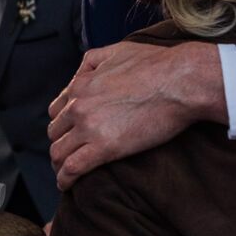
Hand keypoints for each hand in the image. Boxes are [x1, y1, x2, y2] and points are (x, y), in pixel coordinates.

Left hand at [50, 42, 224, 189]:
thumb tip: (80, 74)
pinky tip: (67, 185)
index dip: (62, 124)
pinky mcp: (105, 148)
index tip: (70, 134)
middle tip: (70, 155)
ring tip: (66, 174)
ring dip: (59, 165)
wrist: (180, 81)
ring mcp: (89, 127)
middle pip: (55, 133)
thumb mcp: (116, 51)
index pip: (57, 110)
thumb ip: (91, 61)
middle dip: (61, 144)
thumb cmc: (157, 65)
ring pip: (58, 153)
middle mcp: (78, 106)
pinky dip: (65, 179)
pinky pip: (72, 168)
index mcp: (81, 85)